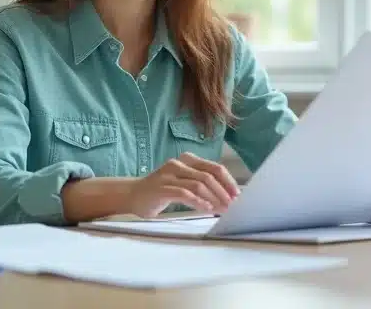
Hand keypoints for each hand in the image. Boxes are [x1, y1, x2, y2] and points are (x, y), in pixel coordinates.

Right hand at [126, 152, 240, 217]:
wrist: (132, 195)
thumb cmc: (162, 191)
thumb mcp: (184, 184)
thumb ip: (201, 186)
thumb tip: (227, 198)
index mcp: (188, 159)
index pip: (215, 168)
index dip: (228, 182)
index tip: (238, 195)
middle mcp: (179, 163)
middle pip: (209, 176)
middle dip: (223, 192)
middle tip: (232, 206)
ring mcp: (169, 174)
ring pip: (199, 184)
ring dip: (213, 199)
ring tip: (222, 210)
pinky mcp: (161, 187)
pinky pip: (184, 193)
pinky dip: (198, 202)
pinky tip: (206, 209)